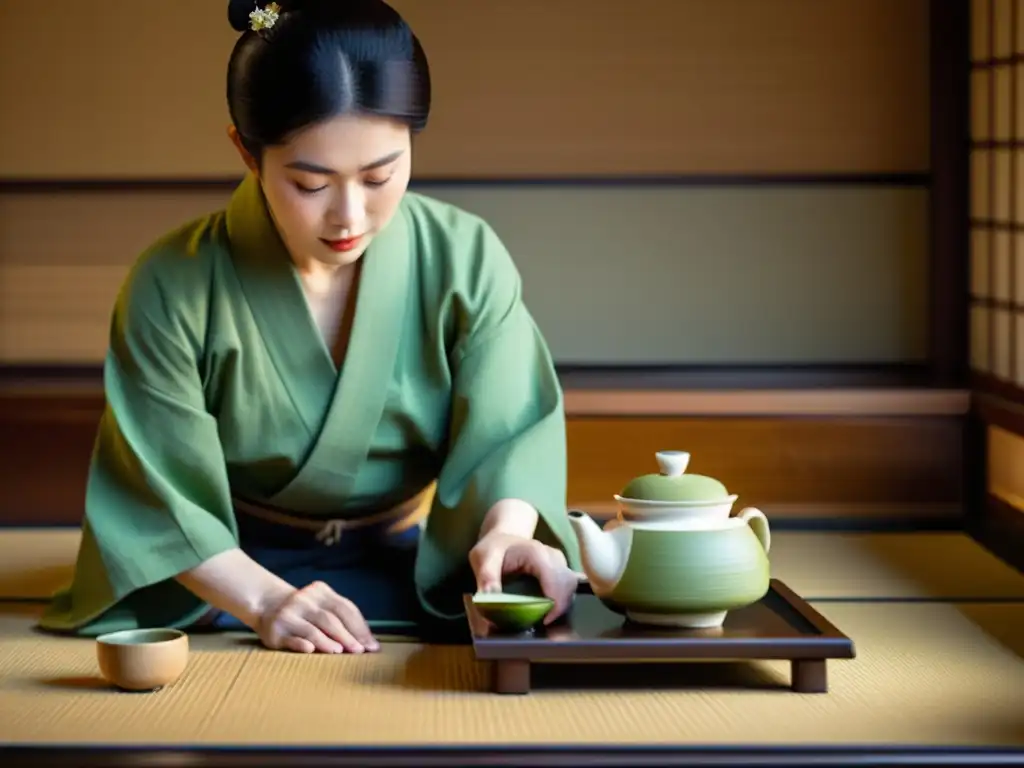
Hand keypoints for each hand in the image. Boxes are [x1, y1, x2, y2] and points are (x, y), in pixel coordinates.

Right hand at [256, 581, 378, 653]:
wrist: (267, 605)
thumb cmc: (305, 611)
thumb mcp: (322, 605)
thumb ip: (342, 618)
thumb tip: (369, 642)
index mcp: (320, 591)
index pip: (344, 608)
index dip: (359, 627)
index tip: (371, 645)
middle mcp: (304, 600)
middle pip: (330, 619)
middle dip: (347, 636)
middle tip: (360, 651)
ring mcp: (288, 615)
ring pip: (312, 629)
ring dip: (328, 642)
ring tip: (341, 652)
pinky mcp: (275, 631)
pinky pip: (291, 639)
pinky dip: (301, 644)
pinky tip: (311, 650)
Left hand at [469, 531, 581, 623]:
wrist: (501, 539)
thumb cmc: (493, 548)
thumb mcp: (483, 558)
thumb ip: (487, 577)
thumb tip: (490, 599)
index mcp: (535, 553)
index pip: (555, 579)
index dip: (554, 603)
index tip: (544, 621)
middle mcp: (552, 556)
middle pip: (568, 584)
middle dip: (559, 607)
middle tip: (543, 623)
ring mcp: (558, 562)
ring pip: (571, 585)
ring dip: (561, 604)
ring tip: (544, 618)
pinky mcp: (560, 569)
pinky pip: (568, 586)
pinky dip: (561, 600)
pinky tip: (548, 610)